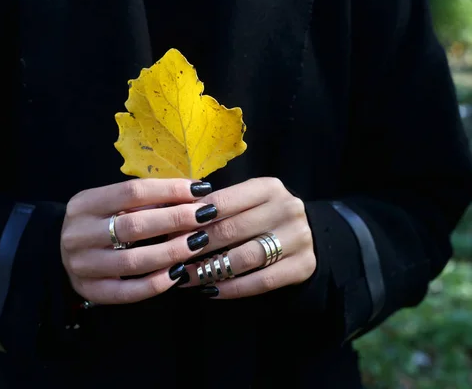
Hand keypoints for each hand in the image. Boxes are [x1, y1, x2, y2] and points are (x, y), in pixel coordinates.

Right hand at [61, 179, 216, 303]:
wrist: (59, 250)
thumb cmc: (97, 221)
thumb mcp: (108, 202)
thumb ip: (141, 199)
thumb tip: (191, 193)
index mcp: (84, 204)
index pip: (132, 192)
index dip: (169, 190)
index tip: (199, 190)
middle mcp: (78, 234)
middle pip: (134, 225)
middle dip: (175, 219)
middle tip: (205, 216)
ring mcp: (82, 266)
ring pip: (133, 261)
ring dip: (171, 252)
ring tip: (198, 243)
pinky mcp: (91, 291)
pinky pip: (128, 292)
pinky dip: (156, 283)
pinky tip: (178, 272)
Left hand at [181, 178, 315, 298]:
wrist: (310, 234)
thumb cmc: (264, 216)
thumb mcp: (247, 202)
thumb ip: (218, 206)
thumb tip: (175, 217)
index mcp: (268, 187)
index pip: (223, 202)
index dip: (193, 218)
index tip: (170, 232)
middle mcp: (287, 208)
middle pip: (231, 230)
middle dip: (196, 245)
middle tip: (172, 256)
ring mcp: (299, 238)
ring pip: (245, 257)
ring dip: (210, 269)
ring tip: (186, 277)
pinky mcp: (303, 266)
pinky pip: (261, 281)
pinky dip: (232, 288)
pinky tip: (210, 290)